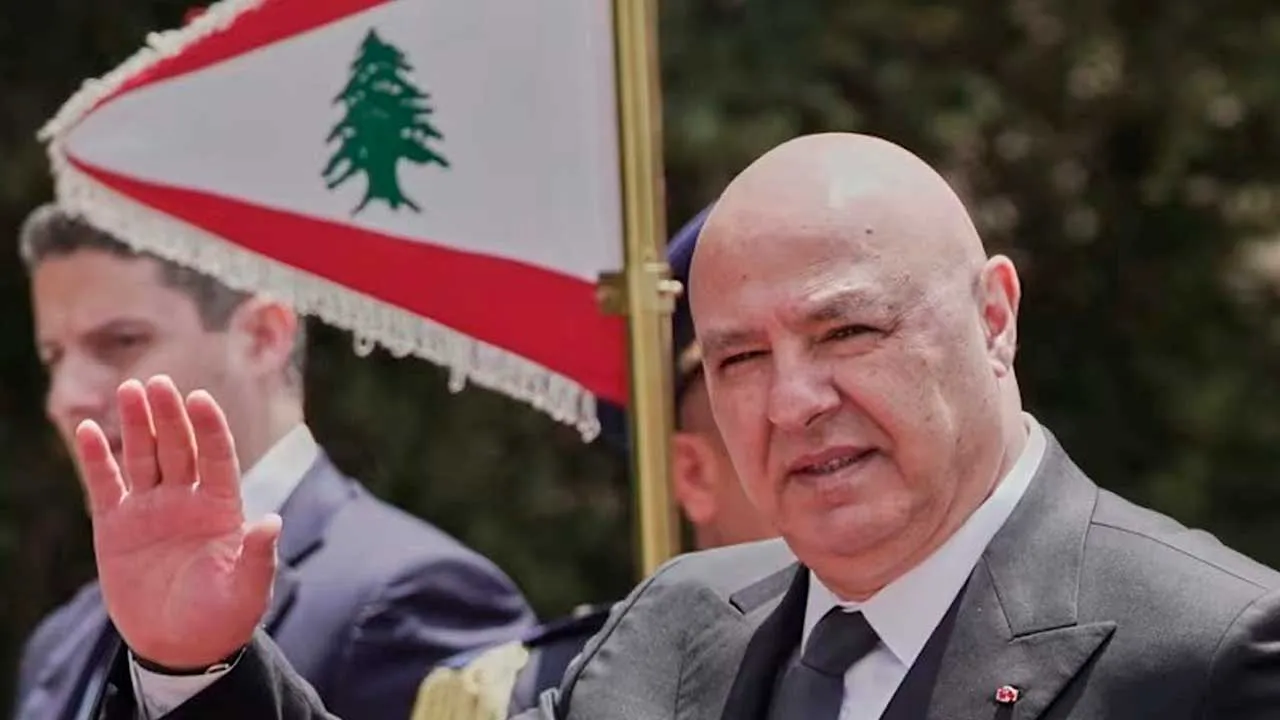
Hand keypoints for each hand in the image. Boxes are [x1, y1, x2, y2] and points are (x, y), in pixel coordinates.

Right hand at [74, 375, 281, 669]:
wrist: (182, 647)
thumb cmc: (225, 618)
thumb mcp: (248, 590)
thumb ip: (258, 556)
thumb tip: (272, 522)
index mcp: (222, 507)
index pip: (218, 456)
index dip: (210, 427)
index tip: (200, 399)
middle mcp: (187, 500)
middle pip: (178, 447)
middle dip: (169, 414)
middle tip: (158, 382)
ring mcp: (151, 510)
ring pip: (144, 456)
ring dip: (137, 423)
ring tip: (130, 390)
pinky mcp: (117, 526)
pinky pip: (106, 484)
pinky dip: (97, 457)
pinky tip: (88, 429)